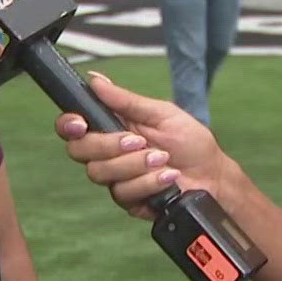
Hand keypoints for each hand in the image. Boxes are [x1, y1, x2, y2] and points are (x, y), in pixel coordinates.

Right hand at [55, 73, 228, 219]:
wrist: (213, 175)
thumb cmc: (190, 141)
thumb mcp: (161, 113)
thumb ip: (126, 101)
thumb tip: (95, 80)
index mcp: (111, 128)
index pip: (73, 128)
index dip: (68, 125)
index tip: (81, 124)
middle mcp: (108, 154)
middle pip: (80, 151)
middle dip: (109, 145)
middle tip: (140, 141)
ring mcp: (116, 178)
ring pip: (100, 173)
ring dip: (134, 164)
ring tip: (163, 158)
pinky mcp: (129, 201)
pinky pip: (124, 193)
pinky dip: (149, 182)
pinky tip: (168, 177)